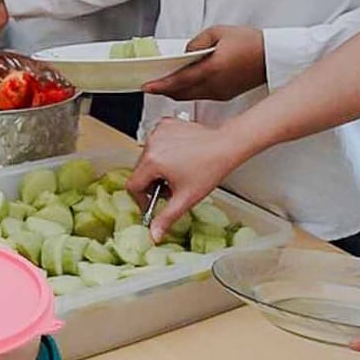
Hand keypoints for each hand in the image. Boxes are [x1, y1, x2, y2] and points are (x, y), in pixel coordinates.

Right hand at [127, 117, 242, 240]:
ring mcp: (158, 132)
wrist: (226, 145)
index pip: (133, 185)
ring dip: (157, 168)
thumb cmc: (210, 169)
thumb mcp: (186, 198)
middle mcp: (151, 144)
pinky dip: (163, 151)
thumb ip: (166, 218)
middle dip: (152, 183)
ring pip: (148, 157)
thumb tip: (153, 235)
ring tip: (178, 173)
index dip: (142, 199)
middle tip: (171, 189)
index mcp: (152, 161)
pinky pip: (156, 142)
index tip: (154, 203)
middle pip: (140, 171)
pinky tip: (179, 157)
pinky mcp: (165, 124)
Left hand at [144, 25, 265, 101]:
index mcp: (213, 69)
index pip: (180, 80)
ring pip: (190, 96)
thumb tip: (185, 53)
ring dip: (176, 91)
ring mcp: (220, 93)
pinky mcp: (226, 95)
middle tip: (151, 85)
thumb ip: (197, 42)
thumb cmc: (250, 43)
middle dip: (164, 90)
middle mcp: (215, 85)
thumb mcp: (219, 32)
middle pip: (181, 93)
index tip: (146, 86)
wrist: (272, 57)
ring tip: (164, 83)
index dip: (160, 85)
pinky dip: (189, 91)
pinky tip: (185, 84)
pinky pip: (201, 96)